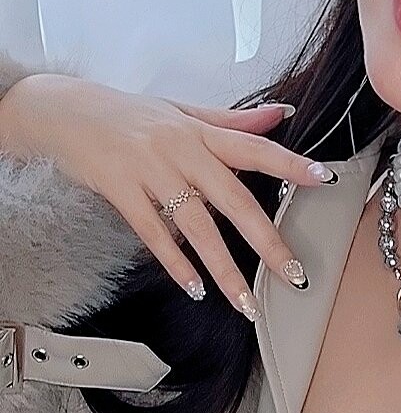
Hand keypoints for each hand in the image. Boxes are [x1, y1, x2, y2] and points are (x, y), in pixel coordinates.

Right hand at [0, 72, 340, 314]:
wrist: (64, 110)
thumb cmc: (128, 114)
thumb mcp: (181, 110)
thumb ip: (232, 120)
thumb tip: (281, 113)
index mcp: (200, 131)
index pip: (255, 147)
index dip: (290, 163)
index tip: (325, 181)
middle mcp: (180, 150)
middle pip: (234, 199)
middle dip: (268, 242)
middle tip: (296, 275)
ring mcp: (150, 170)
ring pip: (196, 227)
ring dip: (225, 269)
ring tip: (247, 302)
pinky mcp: (121, 190)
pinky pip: (153, 234)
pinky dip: (175, 263)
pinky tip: (195, 288)